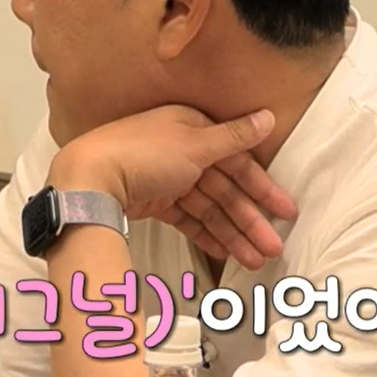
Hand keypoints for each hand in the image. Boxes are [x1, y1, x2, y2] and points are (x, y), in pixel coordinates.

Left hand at [47, 104, 278, 269]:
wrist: (90, 179)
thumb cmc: (144, 153)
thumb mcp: (195, 142)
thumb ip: (234, 136)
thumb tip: (268, 115)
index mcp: (192, 127)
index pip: (236, 160)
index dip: (262, 187)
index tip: (286, 211)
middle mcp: (181, 150)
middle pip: (224, 188)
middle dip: (250, 218)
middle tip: (274, 247)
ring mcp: (166, 177)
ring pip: (208, 207)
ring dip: (233, 232)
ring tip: (256, 260)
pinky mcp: (153, 201)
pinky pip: (187, 218)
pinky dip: (206, 234)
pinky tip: (226, 253)